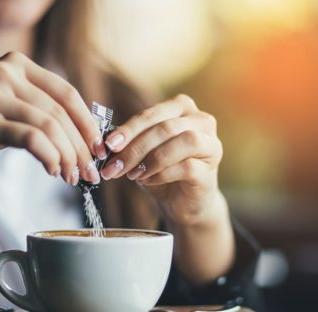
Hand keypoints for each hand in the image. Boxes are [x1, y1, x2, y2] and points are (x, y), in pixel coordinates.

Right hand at [0, 52, 105, 184]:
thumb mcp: (4, 101)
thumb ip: (37, 107)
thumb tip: (82, 137)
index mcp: (17, 64)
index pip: (67, 93)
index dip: (88, 123)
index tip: (99, 148)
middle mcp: (6, 73)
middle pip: (61, 114)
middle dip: (81, 147)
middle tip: (90, 172)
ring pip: (50, 127)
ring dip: (68, 157)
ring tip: (73, 177)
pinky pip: (32, 139)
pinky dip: (50, 157)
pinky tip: (54, 171)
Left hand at [100, 94, 223, 225]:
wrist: (182, 202)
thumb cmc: (161, 171)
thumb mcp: (142, 152)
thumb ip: (130, 142)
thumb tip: (106, 142)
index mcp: (182, 108)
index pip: (153, 114)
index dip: (129, 129)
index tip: (109, 145)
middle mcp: (201, 121)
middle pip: (166, 127)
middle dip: (136, 147)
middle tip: (115, 166)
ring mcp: (211, 144)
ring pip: (183, 141)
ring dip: (151, 159)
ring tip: (132, 174)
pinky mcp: (211, 169)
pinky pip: (187, 166)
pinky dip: (162, 174)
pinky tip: (146, 181)